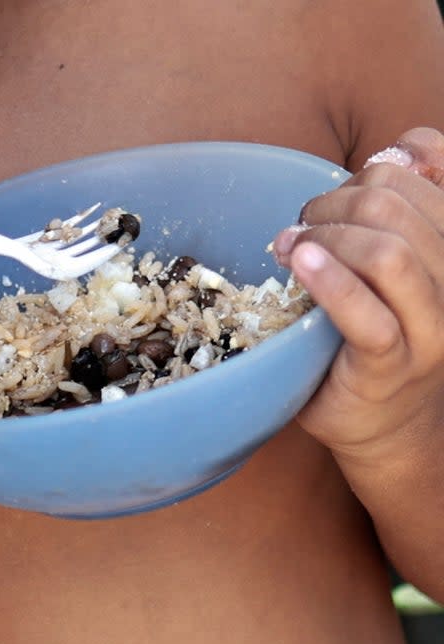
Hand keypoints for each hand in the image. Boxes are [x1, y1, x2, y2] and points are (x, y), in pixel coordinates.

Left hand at [272, 128, 443, 465]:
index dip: (369, 172)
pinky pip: (368, 313)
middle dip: (336, 203)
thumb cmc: (376, 335)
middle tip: (299, 225)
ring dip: (327, 237)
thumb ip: (402, 208)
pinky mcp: (396, 362)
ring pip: (390, 253)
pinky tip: (300, 264)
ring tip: (289, 246)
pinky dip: (329, 281)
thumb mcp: (396, 264)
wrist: (383, 424)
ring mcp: (434, 326)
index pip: (428, 175)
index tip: (331, 201)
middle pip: (398, 207)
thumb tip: (407, 145)